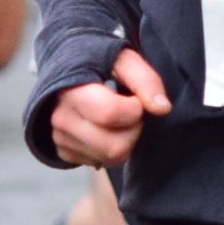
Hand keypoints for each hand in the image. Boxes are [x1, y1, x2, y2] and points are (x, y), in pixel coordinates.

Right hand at [49, 48, 169, 167]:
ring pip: (111, 159)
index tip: (133, 100)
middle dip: (133, 130)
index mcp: (73, 90)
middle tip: (129, 112)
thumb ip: (146, 80)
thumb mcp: (125, 61)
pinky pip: (102, 163)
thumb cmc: (101, 65)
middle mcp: (62, 118)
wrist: (69, 74)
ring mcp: (60, 139)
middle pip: (114, 147)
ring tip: (118, 120)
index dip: (133, 110)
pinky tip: (106, 129)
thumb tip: (163, 108)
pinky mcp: (65, 153)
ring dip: (125, 141)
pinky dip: (111, 149)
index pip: (109, 114)